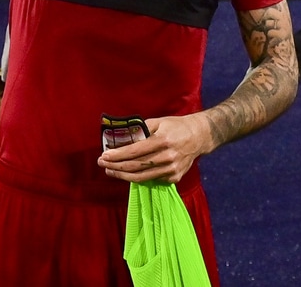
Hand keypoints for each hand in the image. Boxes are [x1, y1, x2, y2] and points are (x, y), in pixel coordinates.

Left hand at [95, 112, 212, 183]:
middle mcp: (167, 157)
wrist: (199, 136)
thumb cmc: (176, 126)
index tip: (103, 156)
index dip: (117, 155)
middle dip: (115, 166)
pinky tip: (129, 173)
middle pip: (135, 166)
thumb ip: (141, 130)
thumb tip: (122, 139)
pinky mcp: (175, 177)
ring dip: (123, 176)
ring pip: (142, 177)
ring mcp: (172, 169)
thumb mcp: (158, 122)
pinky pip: (152, 179)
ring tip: (111, 171)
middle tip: (102, 164)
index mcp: (162, 140)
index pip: (134, 151)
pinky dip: (139, 177)